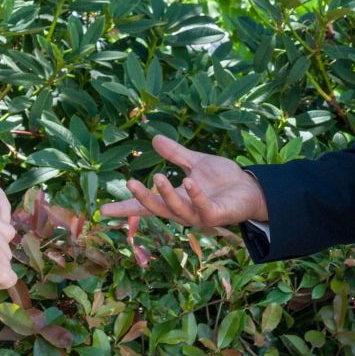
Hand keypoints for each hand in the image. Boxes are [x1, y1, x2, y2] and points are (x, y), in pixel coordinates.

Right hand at [99, 134, 267, 230]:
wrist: (251, 189)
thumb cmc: (223, 179)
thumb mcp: (196, 162)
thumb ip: (176, 154)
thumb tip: (155, 138)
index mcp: (175, 199)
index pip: (146, 205)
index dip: (125, 208)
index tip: (102, 211)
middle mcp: (184, 211)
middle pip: (158, 209)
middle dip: (143, 198)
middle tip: (130, 182)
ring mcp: (200, 216)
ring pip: (177, 211)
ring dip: (167, 195)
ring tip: (158, 176)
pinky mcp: (217, 216)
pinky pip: (203, 208)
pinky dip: (195, 196)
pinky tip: (189, 181)